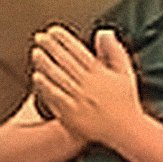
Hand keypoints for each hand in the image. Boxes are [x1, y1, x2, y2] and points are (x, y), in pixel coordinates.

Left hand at [31, 26, 143, 146]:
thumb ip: (113, 51)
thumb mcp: (125, 72)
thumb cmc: (126, 101)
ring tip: (35, 52)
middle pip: (65, 62)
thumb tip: (103, 32)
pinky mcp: (71, 114)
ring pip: (58, 78)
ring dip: (45, 63)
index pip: (78, 51)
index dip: (64, 39)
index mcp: (100, 73)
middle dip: (51, 47)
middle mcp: (88, 85)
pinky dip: (45, 87)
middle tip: (40, 37)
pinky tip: (36, 76)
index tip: (53, 31)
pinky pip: (55, 98)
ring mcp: (78, 100)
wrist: (126, 130)